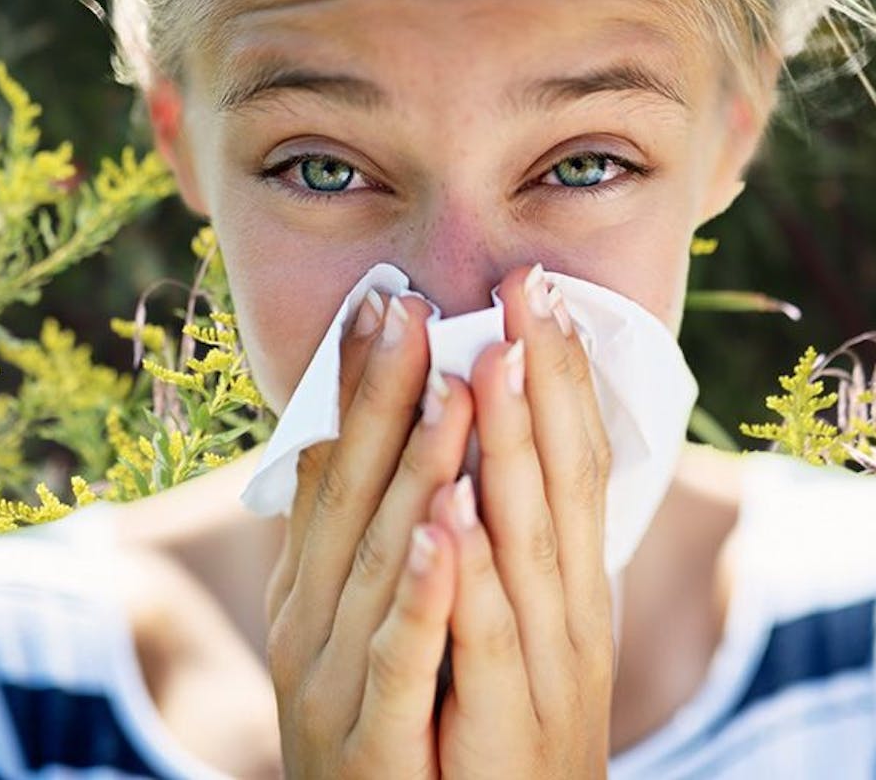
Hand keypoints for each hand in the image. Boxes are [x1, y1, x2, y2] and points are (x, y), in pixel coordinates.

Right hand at [264, 289, 474, 777]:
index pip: (327, 472)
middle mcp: (306, 624)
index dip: (352, 389)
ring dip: (413, 472)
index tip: (381, 305)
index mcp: (306, 591)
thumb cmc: (379, 731)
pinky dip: (422, 593)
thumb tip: (351, 442)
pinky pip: (398, 657)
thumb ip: (350, 544)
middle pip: (345, 498)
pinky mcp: (368, 742)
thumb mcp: (348, 627)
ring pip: (376, 562)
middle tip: (408, 310)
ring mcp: (329, 681)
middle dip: (378, 399)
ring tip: (451, 390)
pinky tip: (447, 532)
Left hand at [425, 263, 615, 778]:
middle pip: (556, 487)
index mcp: (560, 587)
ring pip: (523, 549)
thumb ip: (489, 543)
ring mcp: (534, 670)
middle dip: (541, 385)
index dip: (557, 380)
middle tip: (525, 289)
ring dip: (509, 454)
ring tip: (486, 365)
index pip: (566, 466)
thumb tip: (461, 452)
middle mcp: (561, 618)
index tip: (535, 291)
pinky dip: (466, 580)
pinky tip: (450, 518)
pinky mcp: (493, 726)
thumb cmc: (483, 722)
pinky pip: (476, 644)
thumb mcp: (495, 621)